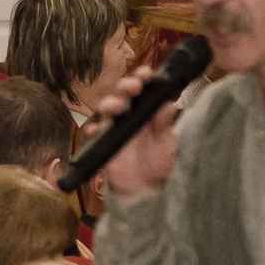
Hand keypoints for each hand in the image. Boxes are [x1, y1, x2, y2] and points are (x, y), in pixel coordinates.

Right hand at [92, 66, 179, 200]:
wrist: (144, 190)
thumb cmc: (159, 164)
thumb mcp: (167, 145)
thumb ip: (165, 126)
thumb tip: (170, 104)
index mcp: (149, 111)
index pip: (145, 88)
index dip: (143, 77)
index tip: (146, 74)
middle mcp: (131, 114)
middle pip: (124, 93)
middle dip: (126, 85)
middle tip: (133, 87)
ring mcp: (116, 127)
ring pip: (108, 107)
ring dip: (110, 104)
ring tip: (116, 108)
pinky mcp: (104, 141)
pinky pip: (95, 131)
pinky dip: (94, 129)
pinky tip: (96, 130)